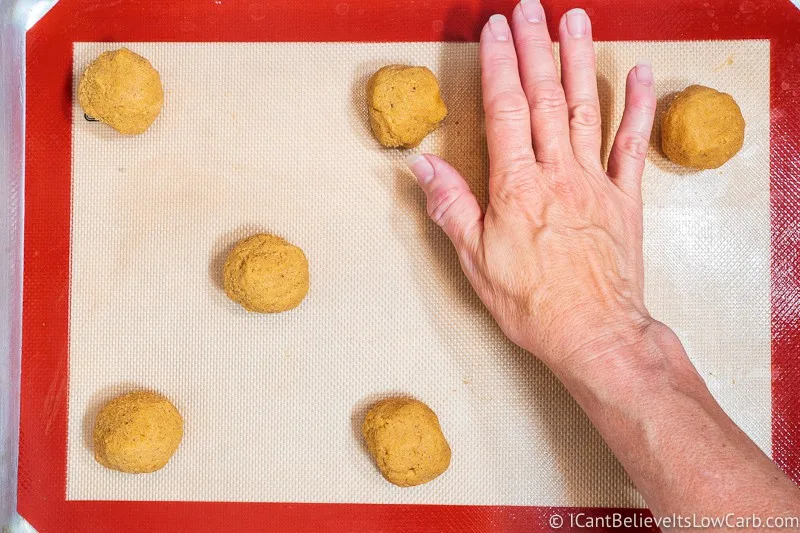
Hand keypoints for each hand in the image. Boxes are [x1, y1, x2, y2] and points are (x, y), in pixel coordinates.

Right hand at [406, 3, 656, 369]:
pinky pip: (633, 144)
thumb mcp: (476, 260)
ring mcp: (595, 181)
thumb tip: (423, 165)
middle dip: (534, 46)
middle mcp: (558, 174)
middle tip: (528, 8)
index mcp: (517, 187)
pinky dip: (637, 107)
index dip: (499, 65)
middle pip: (544, 96)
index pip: (505, 110)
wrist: (595, 333)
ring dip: (578, 59)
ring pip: (585, 107)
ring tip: (573, 20)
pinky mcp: (625, 198)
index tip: (495, 31)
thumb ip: (451, 206)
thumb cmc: (534, 304)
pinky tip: (637, 73)